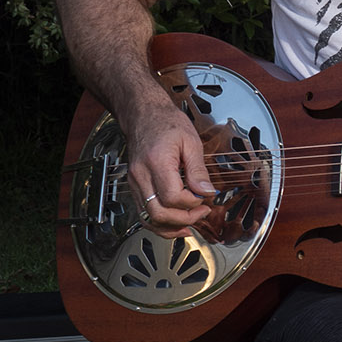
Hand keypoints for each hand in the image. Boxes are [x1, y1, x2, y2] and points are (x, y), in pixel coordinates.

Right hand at [125, 99, 216, 235]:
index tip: (205, 197)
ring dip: (170, 227)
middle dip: (183, 219)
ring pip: (148, 218)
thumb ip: (198, 170)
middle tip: (201, 212)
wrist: (144, 115)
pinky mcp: (134, 186)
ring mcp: (135, 182)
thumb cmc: (166, 123)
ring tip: (190, 223)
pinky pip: (143, 213)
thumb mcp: (191, 142)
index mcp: (156, 162)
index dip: (192, 203)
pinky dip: (159, 223)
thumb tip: (207, 192)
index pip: (173, 197)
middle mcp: (141, 175)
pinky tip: (174, 223)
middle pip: (158, 213)